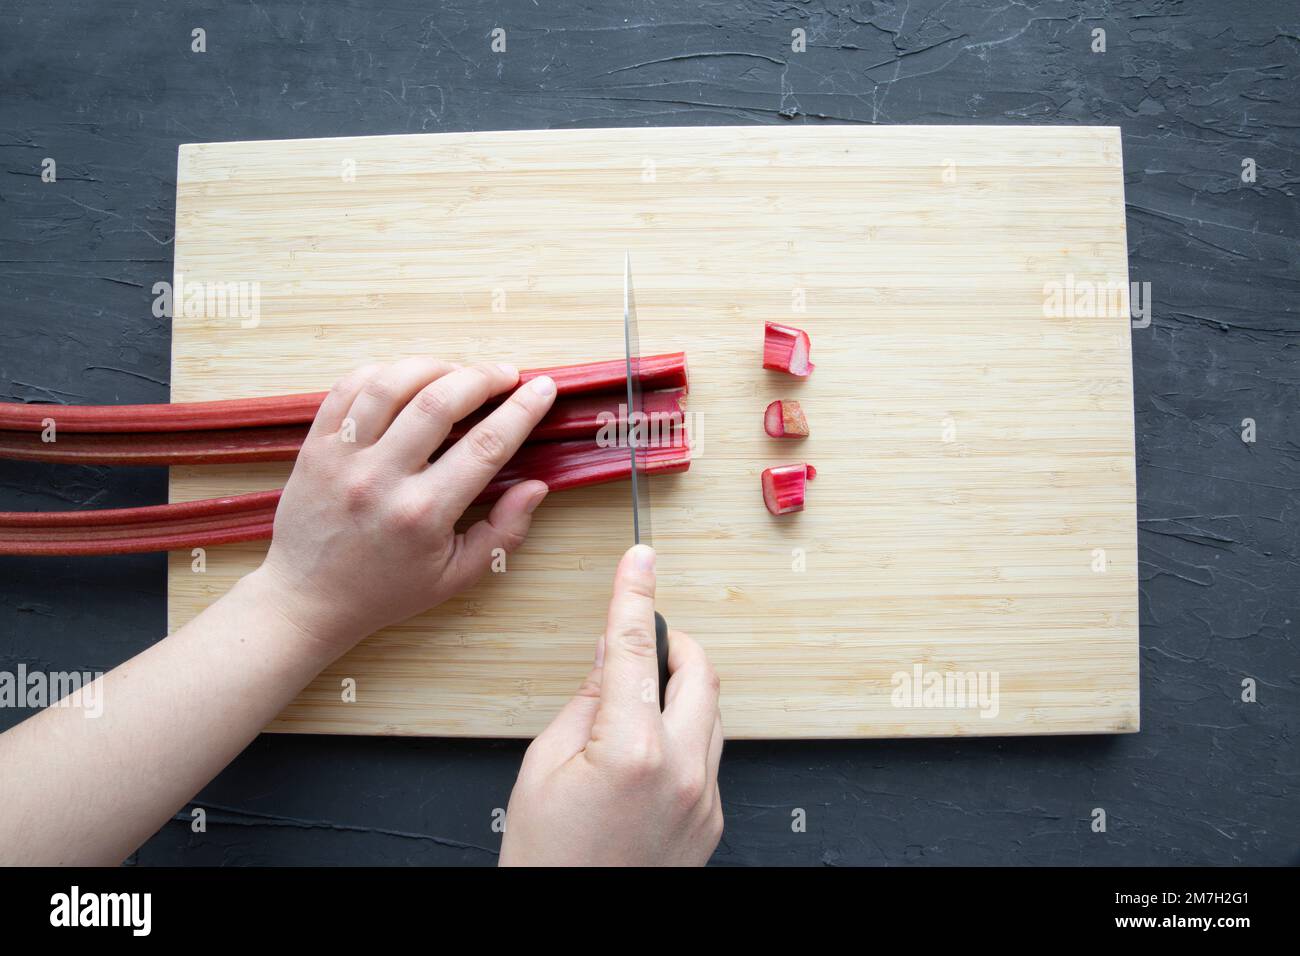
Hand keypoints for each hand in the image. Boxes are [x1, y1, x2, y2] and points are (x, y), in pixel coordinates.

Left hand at [254, 358, 557, 659]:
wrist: (309, 599)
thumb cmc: (388, 590)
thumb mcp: (457, 576)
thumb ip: (504, 532)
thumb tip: (536, 485)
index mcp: (423, 514)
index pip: (486, 446)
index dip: (522, 410)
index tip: (544, 388)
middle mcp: (380, 480)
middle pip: (439, 403)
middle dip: (482, 378)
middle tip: (506, 374)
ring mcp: (342, 459)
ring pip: (391, 385)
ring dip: (434, 366)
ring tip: (458, 372)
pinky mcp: (315, 446)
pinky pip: (349, 388)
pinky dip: (384, 372)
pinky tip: (410, 379)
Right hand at [499, 544, 723, 865]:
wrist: (574, 925)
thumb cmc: (547, 858)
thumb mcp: (543, 767)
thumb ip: (584, 703)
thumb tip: (607, 658)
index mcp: (631, 749)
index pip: (635, 648)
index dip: (634, 595)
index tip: (641, 560)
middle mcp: (681, 770)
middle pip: (699, 673)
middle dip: (674, 645)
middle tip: (642, 642)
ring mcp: (704, 798)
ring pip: (709, 713)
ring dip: (679, 692)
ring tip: (632, 710)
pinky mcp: (713, 819)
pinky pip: (707, 755)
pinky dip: (682, 736)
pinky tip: (644, 755)